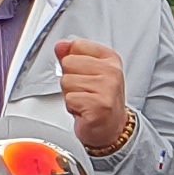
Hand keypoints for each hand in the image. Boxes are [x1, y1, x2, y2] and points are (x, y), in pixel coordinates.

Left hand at [54, 39, 136, 155]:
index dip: (73, 62)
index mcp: (110, 59)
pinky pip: (69, 98)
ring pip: (66, 81)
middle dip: (70, 79)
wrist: (112, 129)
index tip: (84, 74)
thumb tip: (60, 45)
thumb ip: (73, 56)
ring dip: (71, 95)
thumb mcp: (89, 73)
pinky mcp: (98, 105)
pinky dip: (72, 107)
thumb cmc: (100, 101)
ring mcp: (107, 88)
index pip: (77, 45)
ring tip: (84, 101)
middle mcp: (111, 71)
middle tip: (84, 91)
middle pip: (68, 62)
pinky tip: (84, 110)